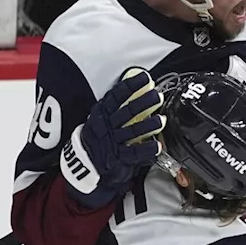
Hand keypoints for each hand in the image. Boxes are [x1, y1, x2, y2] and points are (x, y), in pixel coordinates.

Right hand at [63, 68, 164, 205]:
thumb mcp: (102, 121)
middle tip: (157, 95)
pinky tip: (157, 146)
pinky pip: (134, 153)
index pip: (116, 96)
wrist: (84, 166)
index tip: (145, 78)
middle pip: (127, 111)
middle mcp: (107, 126)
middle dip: (143, 102)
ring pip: (132, 131)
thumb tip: (137, 92)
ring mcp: (112, 142)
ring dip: (149, 125)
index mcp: (102, 113)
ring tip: (161, 120)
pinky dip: (147, 149)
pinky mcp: (118, 158)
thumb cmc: (98, 140)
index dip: (131, 86)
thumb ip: (116, 109)